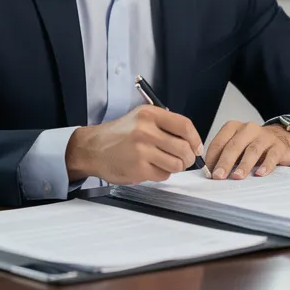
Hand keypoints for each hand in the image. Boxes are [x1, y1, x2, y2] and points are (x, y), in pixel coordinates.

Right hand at [66, 105, 202, 184]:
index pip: (185, 126)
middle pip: (184, 148)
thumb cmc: (119, 135)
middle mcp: (146, 131)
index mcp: (149, 114)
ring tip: (165, 163)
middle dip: (188, 157)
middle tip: (184, 160)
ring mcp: (142, 150)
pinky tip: (150, 167)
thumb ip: (165, 125)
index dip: (195, 139)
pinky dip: (161, 174)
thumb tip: (192, 141)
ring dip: (175, 167)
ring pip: (176, 164)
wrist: (93, 148)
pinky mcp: (138, 168)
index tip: (196, 147)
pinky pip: (163, 175)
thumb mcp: (141, 118)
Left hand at [204, 121, 289, 179]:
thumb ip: (224, 156)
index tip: (208, 172)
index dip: (212, 158)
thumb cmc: (253, 144)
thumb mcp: (237, 146)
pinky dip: (266, 165)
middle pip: (234, 146)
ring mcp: (264, 137)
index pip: (219, 142)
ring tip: (237, 176)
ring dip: (244, 165)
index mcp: (234, 127)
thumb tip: (211, 173)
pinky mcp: (278, 146)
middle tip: (219, 176)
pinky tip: (260, 173)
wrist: (281, 138)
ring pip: (252, 150)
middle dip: (225, 162)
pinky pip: (272, 155)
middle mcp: (248, 129)